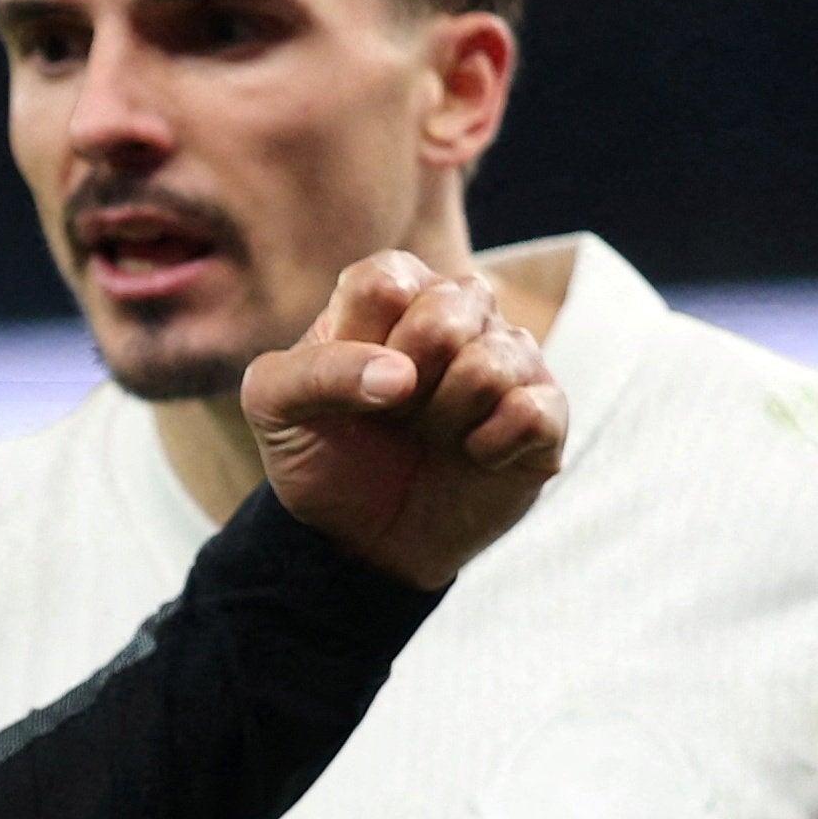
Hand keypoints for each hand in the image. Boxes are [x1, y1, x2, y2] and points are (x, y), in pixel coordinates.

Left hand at [238, 251, 565, 588]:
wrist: (358, 539)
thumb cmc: (320, 455)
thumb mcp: (271, 408)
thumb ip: (309, 371)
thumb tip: (401, 376)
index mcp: (393, 294)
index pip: (388, 279)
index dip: (362, 342)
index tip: (351, 386)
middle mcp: (459, 312)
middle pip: (449, 311)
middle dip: (408, 383)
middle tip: (394, 416)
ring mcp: (508, 359)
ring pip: (493, 360)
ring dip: (445, 419)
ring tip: (431, 437)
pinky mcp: (545, 413)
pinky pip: (533, 409)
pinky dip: (491, 445)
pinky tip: (473, 457)